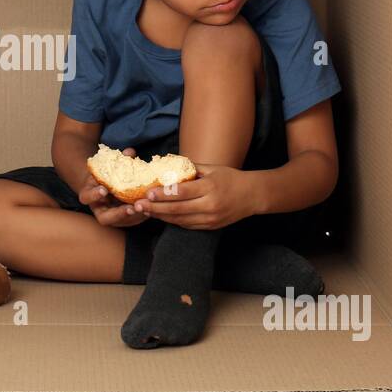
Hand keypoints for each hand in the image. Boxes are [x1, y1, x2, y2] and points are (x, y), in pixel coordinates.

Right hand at [78, 148, 149, 227]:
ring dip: (132, 217)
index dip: (94, 195)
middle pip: (104, 218)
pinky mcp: (122, 220)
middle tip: (130, 208)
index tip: (104, 190)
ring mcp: (110, 216)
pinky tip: (150, 208)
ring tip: (144, 208)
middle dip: (118, 214)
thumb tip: (130, 152)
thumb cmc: (105, 173)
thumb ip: (118, 160)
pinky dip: (140, 215)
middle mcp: (98, 209)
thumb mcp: (107, 166)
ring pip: (119, 222)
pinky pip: (131, 221)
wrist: (105, 184)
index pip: (86, 197)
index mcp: (89, 194)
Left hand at [130, 162, 261, 229]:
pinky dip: (173, 221)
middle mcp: (210, 205)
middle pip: (177, 209)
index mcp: (209, 187)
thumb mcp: (212, 168)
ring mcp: (210, 218)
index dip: (163, 194)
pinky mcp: (210, 227)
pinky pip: (187, 225)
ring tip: (145, 211)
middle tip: (138, 205)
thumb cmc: (230, 178)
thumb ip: (190, 168)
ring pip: (180, 220)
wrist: (252, 196)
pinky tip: (161, 216)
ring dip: (161, 216)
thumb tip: (168, 165)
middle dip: (156, 208)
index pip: (181, 192)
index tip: (147, 193)